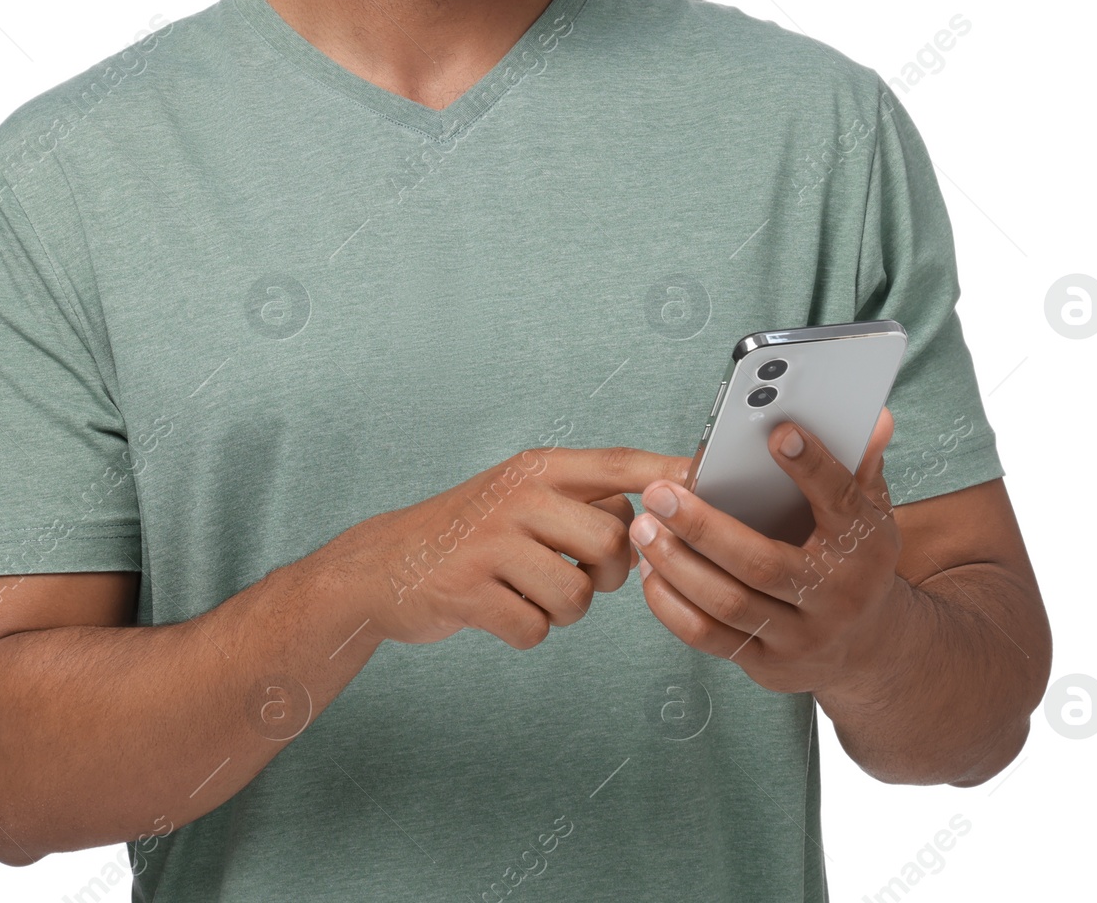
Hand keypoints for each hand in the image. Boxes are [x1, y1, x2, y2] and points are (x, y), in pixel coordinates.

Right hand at [341, 447, 691, 649]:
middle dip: (607, 572)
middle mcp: (517, 496)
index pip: (617, 465)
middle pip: (612, 541)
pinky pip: (536, 628)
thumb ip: (583, 496)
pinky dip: (526, 631)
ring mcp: (491, 542)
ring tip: (529, 591)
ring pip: (578, 594)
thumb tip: (662, 504)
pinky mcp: (469, 589)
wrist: (386, 564)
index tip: (710, 477)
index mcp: (537, 468)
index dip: (667, 473)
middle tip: (574, 570)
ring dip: (563, 608)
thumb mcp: (522, 496)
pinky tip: (500, 610)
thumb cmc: (471, 534)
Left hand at [631, 409, 912, 699]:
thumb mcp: (870, 511)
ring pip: (727, 604)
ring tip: (643, 527)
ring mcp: (800, 638)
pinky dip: (671, 604)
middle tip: (659, 493)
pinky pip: (708, 638)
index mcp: (863, 548)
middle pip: (762, 563)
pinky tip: (650, 570)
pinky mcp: (767, 665)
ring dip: (675, 564)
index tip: (777, 432)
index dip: (811, 465)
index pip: (839, 500)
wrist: (870, 647)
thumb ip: (860, 462)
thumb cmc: (855, 561)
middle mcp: (834, 598)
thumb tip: (876, 415)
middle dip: (703, 526)